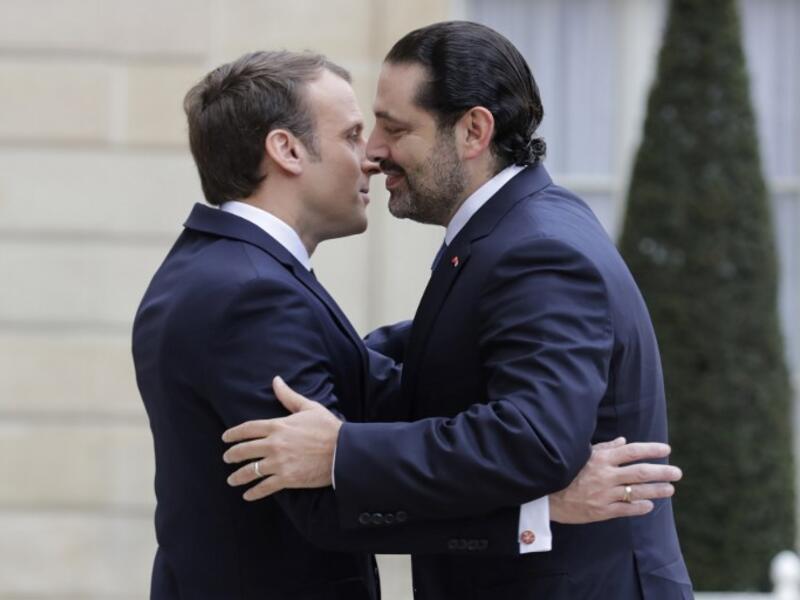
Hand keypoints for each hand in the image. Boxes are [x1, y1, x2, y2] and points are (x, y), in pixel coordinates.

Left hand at [222, 376, 341, 500]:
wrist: (343, 451)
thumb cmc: (328, 427)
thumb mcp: (308, 407)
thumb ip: (288, 396)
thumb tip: (276, 380)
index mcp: (278, 426)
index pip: (248, 429)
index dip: (234, 433)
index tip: (225, 438)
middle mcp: (274, 444)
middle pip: (245, 450)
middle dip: (232, 455)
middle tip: (226, 458)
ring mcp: (279, 463)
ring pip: (251, 471)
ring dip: (238, 476)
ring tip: (231, 480)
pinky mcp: (287, 478)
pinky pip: (265, 487)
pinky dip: (254, 492)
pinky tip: (247, 495)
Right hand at [549, 437, 681, 523]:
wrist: (547, 497)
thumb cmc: (566, 472)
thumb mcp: (583, 455)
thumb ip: (605, 448)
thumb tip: (624, 441)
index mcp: (601, 458)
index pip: (631, 451)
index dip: (651, 449)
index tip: (666, 449)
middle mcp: (605, 475)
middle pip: (640, 472)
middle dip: (662, 472)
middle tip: (677, 472)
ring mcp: (604, 494)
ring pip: (637, 492)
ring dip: (656, 490)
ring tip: (670, 489)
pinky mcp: (601, 511)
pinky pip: (626, 509)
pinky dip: (640, 507)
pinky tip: (650, 505)